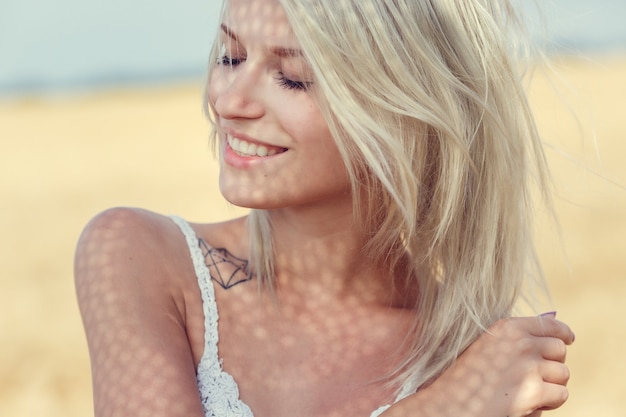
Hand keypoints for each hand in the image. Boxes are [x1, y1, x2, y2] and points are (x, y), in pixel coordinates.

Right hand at [383, 314, 574, 416]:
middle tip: (536, 377)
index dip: (563, 334)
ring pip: (563, 374)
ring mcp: (528, 365)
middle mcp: (520, 342)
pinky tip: (529, 404)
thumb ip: (520, 332)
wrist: (450, 403)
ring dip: (552, 386)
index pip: (551, 325)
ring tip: (529, 393)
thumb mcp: (487, 344)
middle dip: (553, 365)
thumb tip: (555, 314)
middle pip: (559, 350)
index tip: (567, 340)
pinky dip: (549, 403)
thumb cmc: (465, 376)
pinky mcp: (533, 390)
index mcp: (507, 326)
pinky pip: (560, 394)